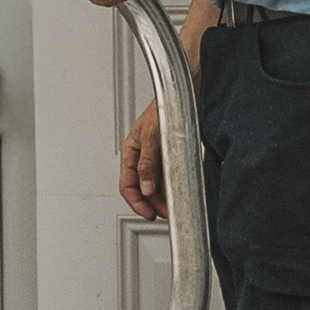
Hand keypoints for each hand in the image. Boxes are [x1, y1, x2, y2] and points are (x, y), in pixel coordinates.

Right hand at [115, 102, 169, 224]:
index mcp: (131, 152)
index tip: (149, 213)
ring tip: (172, 205)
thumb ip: (147, 164)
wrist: (182, 96)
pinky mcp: (170, 155)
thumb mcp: (150, 137)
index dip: (136, 202)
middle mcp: (142, 157)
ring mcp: (156, 157)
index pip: (127, 185)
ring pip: (155, 184)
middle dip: (152, 203)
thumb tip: (145, 188)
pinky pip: (167, 176)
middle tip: (164, 213)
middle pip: (142, 188)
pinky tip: (177, 191)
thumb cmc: (162, 108)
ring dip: (162, 197)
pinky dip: (171, 186)